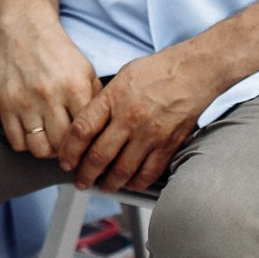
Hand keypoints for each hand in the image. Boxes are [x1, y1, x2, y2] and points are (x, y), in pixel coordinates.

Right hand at [0, 16, 99, 163]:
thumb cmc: (58, 53)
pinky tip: (33, 133)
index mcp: (74, 87)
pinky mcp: (5, 104)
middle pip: (63, 146)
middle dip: (69, 152)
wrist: (24, 30)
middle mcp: (49, 96)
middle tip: (71, 149)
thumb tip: (105, 132)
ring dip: (48, 151)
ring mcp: (25, 101)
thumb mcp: (86, 71)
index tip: (89, 150)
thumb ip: (96, 101)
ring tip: (51, 142)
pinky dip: (26, 144)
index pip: (86, 134)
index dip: (89, 146)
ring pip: (39, 149)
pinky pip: (16, 142)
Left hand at [56, 44, 224, 192]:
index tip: (65, 161)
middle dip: (85, 174)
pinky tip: (128, 183)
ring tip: (102, 185)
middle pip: (99, 156)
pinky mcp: (169, 145)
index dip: (69, 151)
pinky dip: (135, 182)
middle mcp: (129, 118)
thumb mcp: (120, 78)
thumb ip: (103, 103)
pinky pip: (148, 173)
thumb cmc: (156, 71)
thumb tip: (85, 127)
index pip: (81, 130)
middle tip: (80, 181)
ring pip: (122, 170)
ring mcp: (150, 134)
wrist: (193, 72)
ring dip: (108, 183)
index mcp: (113, 99)